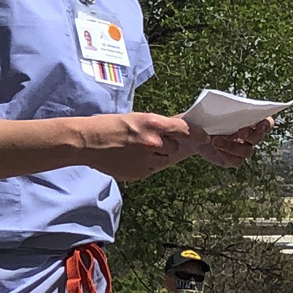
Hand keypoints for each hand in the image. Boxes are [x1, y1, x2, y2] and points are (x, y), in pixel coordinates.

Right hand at [68, 111, 192, 178]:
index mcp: (154, 124)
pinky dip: (146, 165)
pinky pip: (152, 169)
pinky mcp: (140, 173)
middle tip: (149, 142)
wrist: (87, 142)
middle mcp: (154, 142)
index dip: (197, 134)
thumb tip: (175, 133)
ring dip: (158, 156)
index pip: (185, 130)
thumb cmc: (109, 126)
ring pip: (165, 159)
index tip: (205, 137)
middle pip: (175, 147)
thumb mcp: (136, 118)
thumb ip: (157, 126)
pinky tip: (129, 158)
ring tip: (136, 150)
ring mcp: (147, 160)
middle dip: (167, 145)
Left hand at [190, 116, 271, 169]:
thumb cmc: (206, 118)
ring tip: (216, 141)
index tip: (259, 125)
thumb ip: (215, 112)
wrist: (194, 134)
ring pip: (248, 151)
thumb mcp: (210, 112)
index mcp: (250, 121)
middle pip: (258, 137)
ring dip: (234, 147)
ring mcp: (242, 149)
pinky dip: (227, 155)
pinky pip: (237, 161)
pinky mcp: (233, 160)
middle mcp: (250, 136)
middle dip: (250, 135)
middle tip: (239, 132)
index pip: (267, 123)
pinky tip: (216, 149)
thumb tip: (214, 125)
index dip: (266, 124)